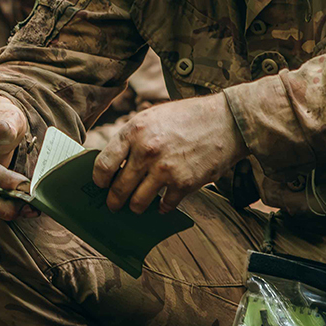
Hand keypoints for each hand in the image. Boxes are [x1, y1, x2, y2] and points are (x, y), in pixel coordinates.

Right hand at [0, 96, 33, 219]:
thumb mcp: (9, 116)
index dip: (0, 178)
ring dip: (2, 210)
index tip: (24, 186)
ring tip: (28, 210)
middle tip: (29, 207)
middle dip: (2, 204)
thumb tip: (1, 130)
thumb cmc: (0, 120)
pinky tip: (17, 207)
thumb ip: (7, 124)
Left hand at [93, 94, 243, 213]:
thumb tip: (113, 162)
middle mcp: (146, 151)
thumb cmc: (186, 117)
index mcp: (134, 131)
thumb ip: (132, 138)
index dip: (99, 179)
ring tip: (136, 207)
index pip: (103, 164)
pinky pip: (164, 205)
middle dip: (114, 200)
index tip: (100, 185)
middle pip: (118, 188)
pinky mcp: (184, 183)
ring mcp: (164, 169)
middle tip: (114, 204)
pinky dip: (162, 208)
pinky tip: (162, 204)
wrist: (226, 121)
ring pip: (137, 202)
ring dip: (135, 207)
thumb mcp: (152, 117)